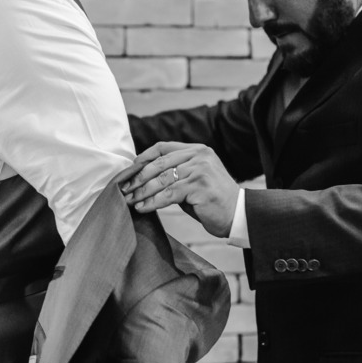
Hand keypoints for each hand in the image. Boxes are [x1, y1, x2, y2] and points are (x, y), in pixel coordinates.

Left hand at [117, 141, 238, 237]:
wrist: (237, 215)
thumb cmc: (212, 200)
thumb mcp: (193, 180)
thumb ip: (175, 173)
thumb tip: (144, 177)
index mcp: (197, 150)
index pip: (163, 147)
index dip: (143, 158)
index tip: (130, 171)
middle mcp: (199, 156)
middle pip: (159, 163)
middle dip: (139, 177)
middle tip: (124, 188)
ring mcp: (199, 170)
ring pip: (161, 180)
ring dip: (142, 192)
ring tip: (130, 200)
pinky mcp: (198, 187)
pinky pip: (168, 195)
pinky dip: (152, 202)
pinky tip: (142, 208)